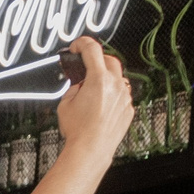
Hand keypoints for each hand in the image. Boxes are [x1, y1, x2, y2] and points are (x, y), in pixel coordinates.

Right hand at [55, 36, 132, 162]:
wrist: (91, 150)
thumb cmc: (78, 130)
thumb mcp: (65, 103)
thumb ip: (74, 88)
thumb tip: (80, 85)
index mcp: (98, 80)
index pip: (92, 50)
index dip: (82, 44)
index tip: (77, 46)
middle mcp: (115, 85)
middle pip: (110, 60)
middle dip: (97, 60)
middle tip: (86, 65)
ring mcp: (124, 97)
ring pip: (118, 78)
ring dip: (106, 78)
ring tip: (93, 89)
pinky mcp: (128, 109)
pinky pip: (122, 94)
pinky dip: (112, 95)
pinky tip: (101, 105)